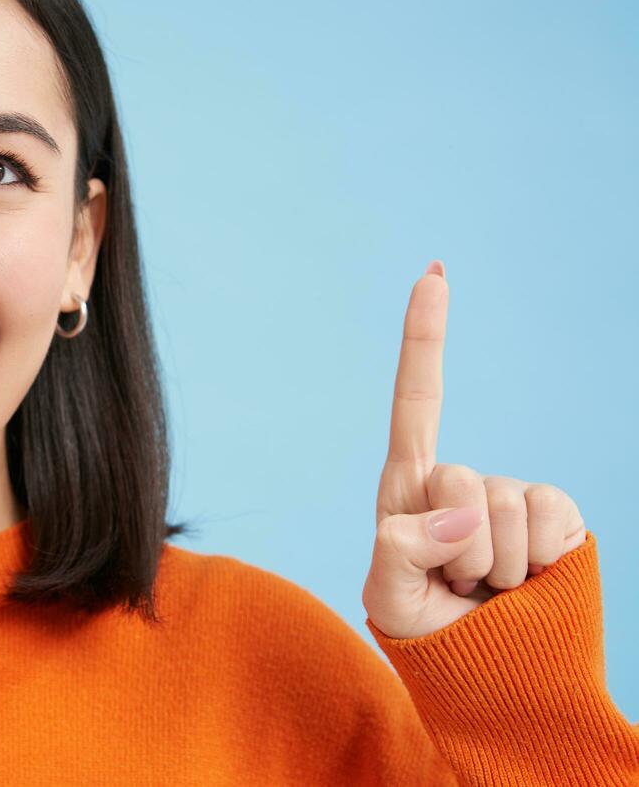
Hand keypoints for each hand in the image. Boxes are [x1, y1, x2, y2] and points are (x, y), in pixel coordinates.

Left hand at [362, 261, 586, 639]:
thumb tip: (460, 517)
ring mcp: (515, 497)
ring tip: (485, 590)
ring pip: (506, 508)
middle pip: (457, 479)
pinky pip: (555, 521)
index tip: (434, 273)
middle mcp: (464, 481)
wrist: (490, 676)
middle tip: (453, 583)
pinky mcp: (560, 520)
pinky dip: (539, 561)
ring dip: (494, 567)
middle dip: (453, 547)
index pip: (418, 402)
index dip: (427, 337)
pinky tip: (527, 583)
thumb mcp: (389, 595)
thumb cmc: (427, 631)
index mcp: (410, 487)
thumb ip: (401, 552)